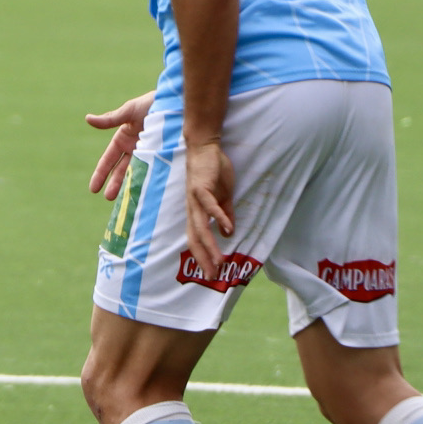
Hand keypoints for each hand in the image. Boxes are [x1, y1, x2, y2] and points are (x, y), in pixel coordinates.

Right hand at [85, 92, 155, 198]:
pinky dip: (147, 181)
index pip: (108, 160)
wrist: (175, 102)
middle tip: (109, 198)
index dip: (100, 174)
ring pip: (135, 173)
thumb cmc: (150, 103)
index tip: (93, 189)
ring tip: (126, 200)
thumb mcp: (129, 111)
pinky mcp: (162, 155)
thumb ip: (110, 119)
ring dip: (130, 185)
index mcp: (122, 138)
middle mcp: (133, 148)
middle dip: (114, 184)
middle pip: (120, 170)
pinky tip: (144, 192)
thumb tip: (87, 119)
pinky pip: (152, 170)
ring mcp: (148, 153)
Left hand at [182, 139, 235, 277]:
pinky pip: (210, 206)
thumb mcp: (224, 197)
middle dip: (203, 259)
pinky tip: (227, 228)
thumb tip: (229, 233)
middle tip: (212, 276)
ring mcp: (196, 199)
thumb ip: (226, 215)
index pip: (198, 239)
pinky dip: (219, 217)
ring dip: (210, 246)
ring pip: (200, 227)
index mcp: (198, 212)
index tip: (212, 273)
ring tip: (219, 261)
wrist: (206, 147)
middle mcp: (193, 209)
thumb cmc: (214, 171)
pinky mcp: (201, 188)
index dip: (203, 256)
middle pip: (195, 239)